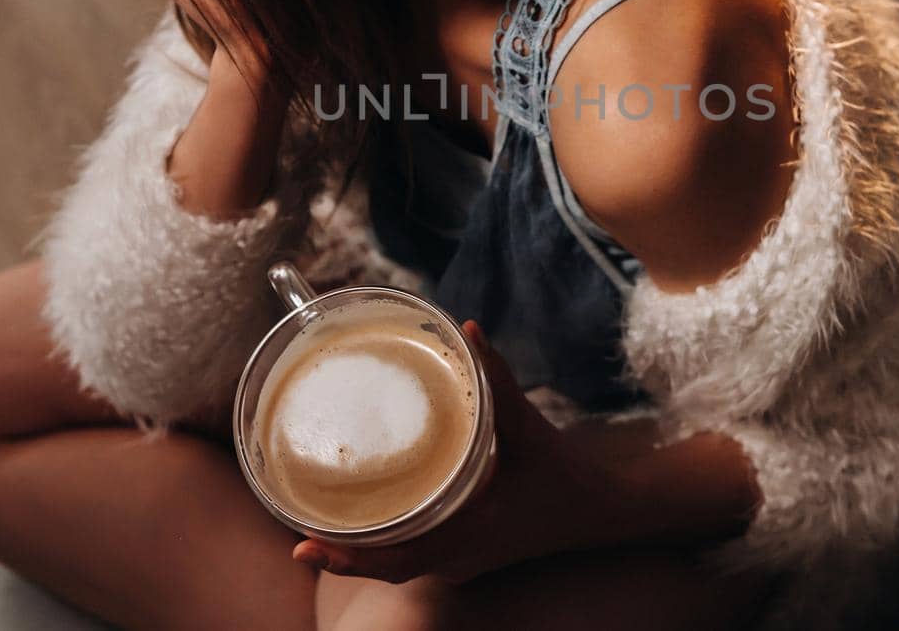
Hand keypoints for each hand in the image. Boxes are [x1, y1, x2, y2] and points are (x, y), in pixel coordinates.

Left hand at [290, 321, 622, 585]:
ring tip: (316, 523)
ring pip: (399, 565)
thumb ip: (498, 380)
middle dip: (340, 554)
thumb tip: (467, 329)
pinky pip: (417, 556)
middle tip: (296, 530)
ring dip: (360, 550)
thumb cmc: (565, 476)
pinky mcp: (467, 554)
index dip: (348, 557)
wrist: (602, 513)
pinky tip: (364, 519)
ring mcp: (463, 562)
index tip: (305, 546)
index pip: (397, 561)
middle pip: (386, 568)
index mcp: (470, 536)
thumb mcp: (530, 428)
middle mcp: (460, 559)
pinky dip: (386, 544)